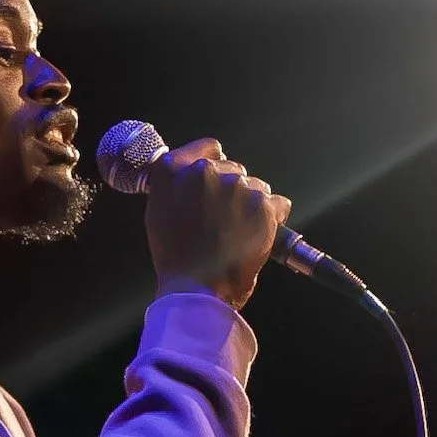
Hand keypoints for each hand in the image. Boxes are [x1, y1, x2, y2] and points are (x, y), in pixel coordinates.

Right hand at [145, 137, 291, 311]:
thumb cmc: (176, 257)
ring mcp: (237, 187)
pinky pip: (277, 204)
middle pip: (234, 169)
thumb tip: (196, 169)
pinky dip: (272, 218)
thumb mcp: (158, 210)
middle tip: (223, 220)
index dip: (215, 164)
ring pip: (256, 187)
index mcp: (174, 170)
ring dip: (252, 205)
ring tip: (238, 233)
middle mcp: (205, 172)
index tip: (217, 182)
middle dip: (233, 190)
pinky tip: (255, 236)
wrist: (196, 288)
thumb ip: (175, 182)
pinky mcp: (262, 206)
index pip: (208, 148)